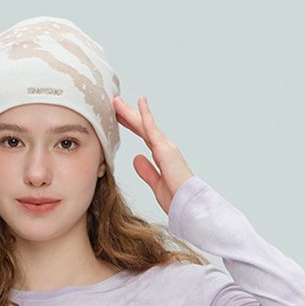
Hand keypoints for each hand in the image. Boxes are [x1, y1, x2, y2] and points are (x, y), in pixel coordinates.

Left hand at [113, 95, 193, 215]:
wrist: (189, 204)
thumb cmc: (177, 198)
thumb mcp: (156, 184)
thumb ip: (147, 171)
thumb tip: (136, 159)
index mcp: (162, 156)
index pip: (144, 136)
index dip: (132, 125)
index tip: (120, 117)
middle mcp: (165, 147)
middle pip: (143, 127)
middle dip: (129, 114)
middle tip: (115, 103)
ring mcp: (166, 147)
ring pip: (145, 124)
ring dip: (131, 112)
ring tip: (117, 101)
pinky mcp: (165, 149)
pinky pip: (152, 129)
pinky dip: (145, 115)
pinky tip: (139, 101)